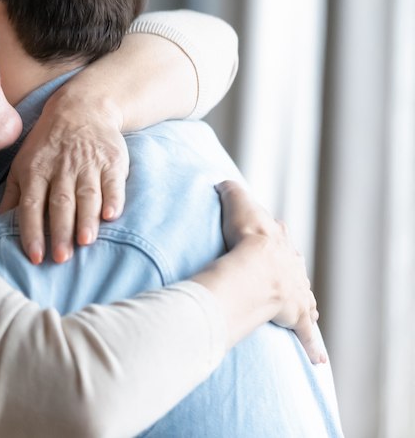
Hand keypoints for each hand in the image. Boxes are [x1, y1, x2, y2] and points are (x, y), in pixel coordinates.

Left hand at [0, 93, 128, 265]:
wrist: (81, 108)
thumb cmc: (46, 144)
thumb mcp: (22, 164)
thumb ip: (12, 196)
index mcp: (35, 171)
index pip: (31, 205)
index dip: (31, 231)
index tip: (35, 256)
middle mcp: (60, 169)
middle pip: (60, 203)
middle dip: (59, 231)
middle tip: (61, 258)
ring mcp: (87, 164)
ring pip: (86, 195)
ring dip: (86, 219)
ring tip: (85, 241)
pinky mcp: (111, 161)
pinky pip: (113, 183)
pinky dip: (113, 199)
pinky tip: (112, 216)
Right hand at [214, 181, 324, 363]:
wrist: (259, 266)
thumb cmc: (246, 237)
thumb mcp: (237, 205)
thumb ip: (230, 190)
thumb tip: (222, 181)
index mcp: (279, 242)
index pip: (278, 236)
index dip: (271, 237)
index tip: (266, 238)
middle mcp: (292, 266)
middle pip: (293, 267)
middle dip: (288, 271)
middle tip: (278, 276)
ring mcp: (297, 291)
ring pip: (303, 297)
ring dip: (301, 302)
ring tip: (297, 307)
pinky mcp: (296, 315)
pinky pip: (305, 333)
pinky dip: (311, 345)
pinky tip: (317, 358)